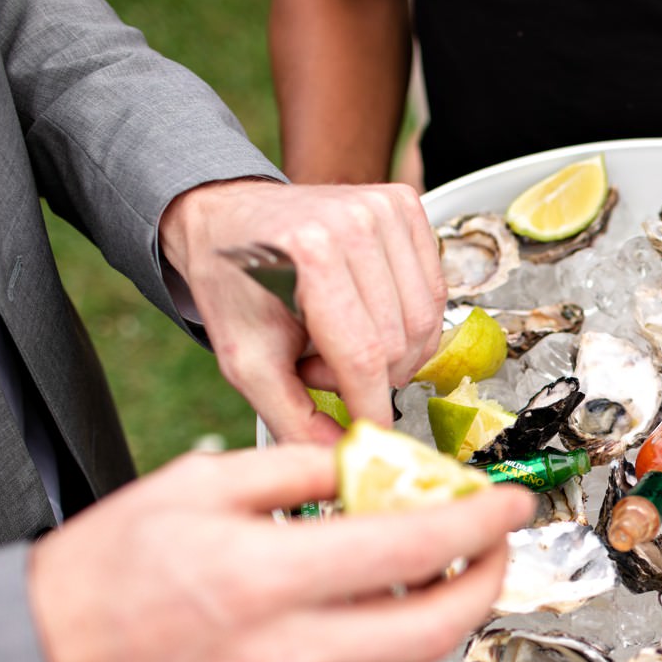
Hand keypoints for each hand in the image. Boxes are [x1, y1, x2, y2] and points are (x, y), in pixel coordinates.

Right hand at [28, 445, 535, 661]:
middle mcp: (285, 648)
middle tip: (496, 540)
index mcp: (261, 575)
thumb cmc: (104, 573)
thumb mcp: (196, 485)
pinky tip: (403, 606)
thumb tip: (373, 464)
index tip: (509, 500)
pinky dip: (409, 644)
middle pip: (435, 626)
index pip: (409, 549)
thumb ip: (296, 469)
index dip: (478, 522)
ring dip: (455, 615)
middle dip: (487, 579)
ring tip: (457, 567)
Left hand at [158, 179, 447, 443]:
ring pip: (424, 324)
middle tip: (318, 365)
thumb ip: (292, 416)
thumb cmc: (236, 285)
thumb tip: (339, 456)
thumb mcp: (246, 360)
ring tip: (337, 341)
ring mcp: (386, 209)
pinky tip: (365, 316)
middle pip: (398, 344)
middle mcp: (354, 221)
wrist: (227, 217)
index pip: (364, 354)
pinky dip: (407, 323)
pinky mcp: (408, 205)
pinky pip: (434, 294)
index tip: (369, 432)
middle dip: (366, 376)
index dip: (370, 406)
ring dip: (389, 353)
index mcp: (309, 252)